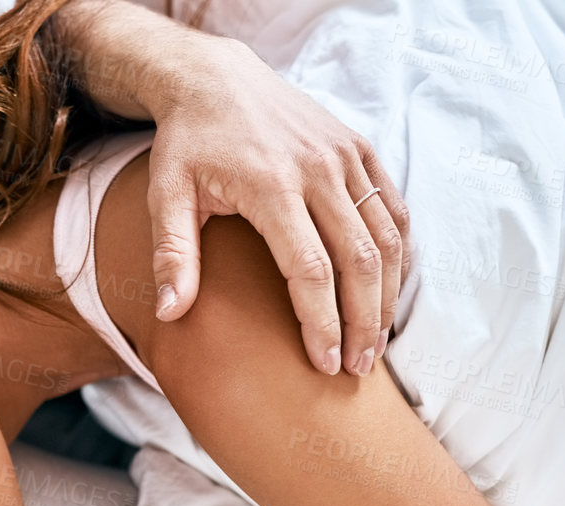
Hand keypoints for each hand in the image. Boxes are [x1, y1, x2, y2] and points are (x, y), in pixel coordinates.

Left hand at [141, 36, 410, 376]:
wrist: (216, 78)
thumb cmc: (188, 143)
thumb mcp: (165, 194)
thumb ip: (172, 254)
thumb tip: (170, 314)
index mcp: (272, 185)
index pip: (311, 269)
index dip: (322, 322)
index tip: (323, 364)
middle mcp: (319, 169)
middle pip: (360, 261)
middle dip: (363, 322)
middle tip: (357, 368)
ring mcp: (346, 156)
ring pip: (387, 237)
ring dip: (388, 295)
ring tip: (375, 342)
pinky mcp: (360, 148)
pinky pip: (393, 208)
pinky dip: (399, 254)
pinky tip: (388, 292)